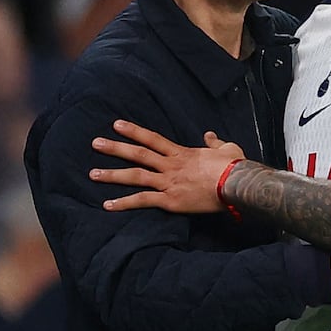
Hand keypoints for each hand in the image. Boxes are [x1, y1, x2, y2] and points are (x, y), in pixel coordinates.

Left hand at [90, 120, 244, 212]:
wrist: (236, 184)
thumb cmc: (234, 167)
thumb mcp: (228, 148)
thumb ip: (214, 142)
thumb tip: (209, 135)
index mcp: (182, 153)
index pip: (153, 139)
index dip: (134, 131)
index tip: (116, 125)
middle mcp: (170, 166)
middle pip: (138, 154)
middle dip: (115, 148)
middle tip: (95, 143)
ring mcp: (168, 183)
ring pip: (135, 176)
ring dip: (112, 175)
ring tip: (93, 173)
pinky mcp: (170, 200)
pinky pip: (143, 201)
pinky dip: (124, 203)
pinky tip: (107, 205)